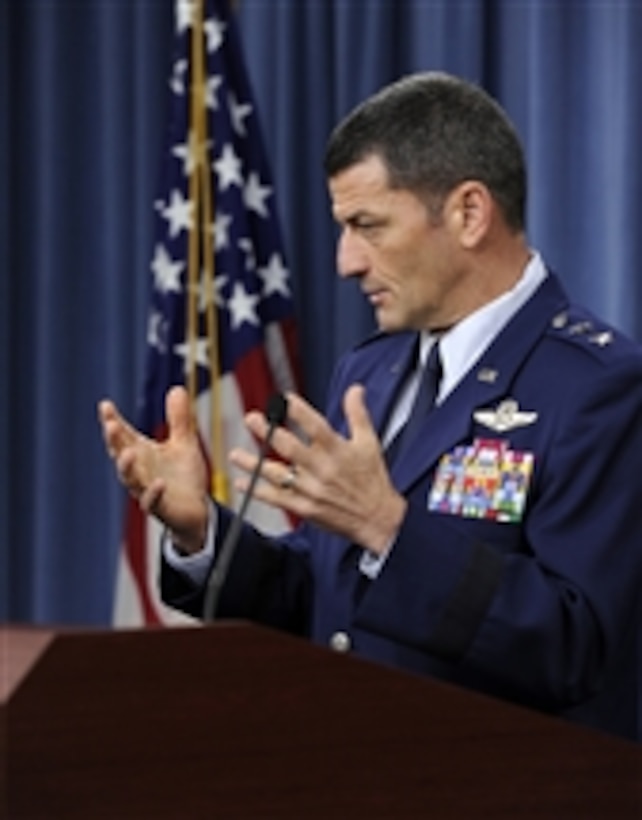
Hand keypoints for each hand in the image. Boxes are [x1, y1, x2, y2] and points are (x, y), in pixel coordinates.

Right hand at [98, 386, 208, 553]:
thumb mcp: (184, 443)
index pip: (122, 435)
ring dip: (127, 466)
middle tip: (111, 425)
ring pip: (130, 479)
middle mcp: (139, 471)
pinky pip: (152, 502)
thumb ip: (179, 419)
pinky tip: (159, 483)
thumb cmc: (184, 478)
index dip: (112, 421)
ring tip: (129, 453)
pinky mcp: (161, 507)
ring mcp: (146, 490)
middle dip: (114, 441)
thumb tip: (177, 388)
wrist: (196, 511)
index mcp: (142, 453)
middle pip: (120, 454)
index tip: (105, 406)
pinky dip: (154, 492)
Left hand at [230, 385, 406, 553]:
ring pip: (277, 474)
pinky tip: (243, 483)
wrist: (378, 518)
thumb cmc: (372, 480)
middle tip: (251, 419)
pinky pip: (277, 498)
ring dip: (254, 464)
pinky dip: (258, 491)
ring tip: (235, 454)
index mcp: (337, 450)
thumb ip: (357, 414)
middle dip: (268, 432)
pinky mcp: (305, 507)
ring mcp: (311, 489)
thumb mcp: (369, 443)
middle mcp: (322, 469)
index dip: (299, 411)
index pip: (316, 426)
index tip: (284, 399)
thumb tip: (355, 389)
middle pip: (290, 447)